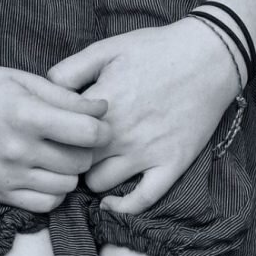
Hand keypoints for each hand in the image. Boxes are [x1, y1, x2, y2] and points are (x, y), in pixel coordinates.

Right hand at [0, 54, 110, 213]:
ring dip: (70, 173)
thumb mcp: (24, 81)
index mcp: (26, 115)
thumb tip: (103, 111)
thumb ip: (66, 98)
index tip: (98, 125)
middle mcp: (16, 149)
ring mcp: (5, 175)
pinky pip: (43, 205)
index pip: (87, 133)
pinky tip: (45, 175)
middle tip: (76, 140)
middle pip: (80, 163)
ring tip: (59, 156)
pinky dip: (53, 193)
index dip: (102, 129)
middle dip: (86, 151)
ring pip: (66, 187)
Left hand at [47, 18, 240, 214]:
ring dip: (91, 177)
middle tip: (68, 152)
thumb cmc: (156, 49)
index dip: (51, 136)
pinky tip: (111, 202)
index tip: (52, 134)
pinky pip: (142, 200)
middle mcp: (120, 134)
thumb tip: (44, 91)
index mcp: (101, 106)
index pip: (58, 135)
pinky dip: (123, 206)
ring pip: (99, 184)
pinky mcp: (171, 165)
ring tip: (93, 166)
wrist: (211, 56)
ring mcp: (146, 153)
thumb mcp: (106, 48)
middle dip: (67, 159)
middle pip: (74, 162)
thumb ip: (69, 70)